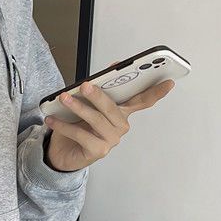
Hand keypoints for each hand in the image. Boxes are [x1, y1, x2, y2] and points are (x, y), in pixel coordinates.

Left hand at [43, 75, 174, 171]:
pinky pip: (81, 134)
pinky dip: (64, 125)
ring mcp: (111, 140)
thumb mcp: (87, 104)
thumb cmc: (77, 126)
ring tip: (63, 99)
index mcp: (122, 113)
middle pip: (113, 108)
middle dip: (98, 96)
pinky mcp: (98, 151)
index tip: (168, 81)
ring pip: (95, 120)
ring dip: (78, 108)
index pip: (143, 100)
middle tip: (85, 85)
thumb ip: (100, 87)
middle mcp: (120, 126)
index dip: (156, 92)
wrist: (62, 152)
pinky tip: (52, 119)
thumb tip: (112, 67)